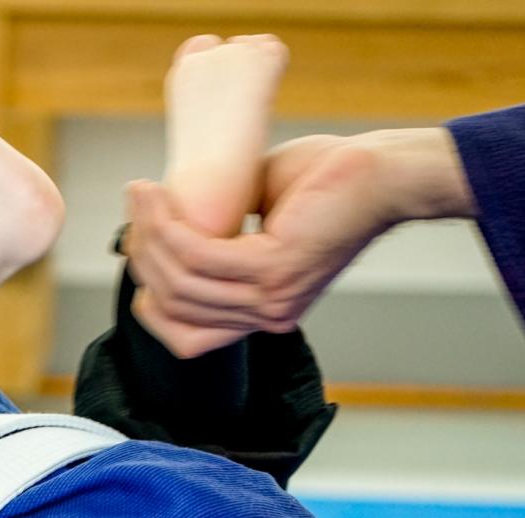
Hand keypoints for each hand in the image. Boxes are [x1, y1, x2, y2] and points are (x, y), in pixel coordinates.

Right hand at [124, 128, 474, 356]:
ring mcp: (270, 298)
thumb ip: (220, 231)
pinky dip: (169, 227)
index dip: (149, 296)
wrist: (388, 173)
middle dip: (142, 256)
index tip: (140, 245)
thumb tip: (173, 221)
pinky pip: (200, 256)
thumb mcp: (259, 216)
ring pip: (180, 282)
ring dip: (149, 236)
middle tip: (136, 207)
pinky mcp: (275, 268)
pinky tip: (158, 197)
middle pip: (172, 305)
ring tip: (141, 195)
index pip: (184, 337)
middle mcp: (265, 316)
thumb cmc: (330, 183)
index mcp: (261, 313)